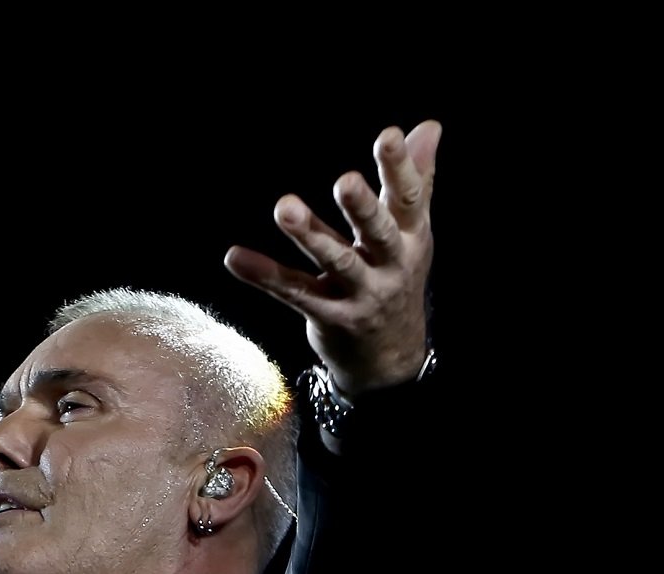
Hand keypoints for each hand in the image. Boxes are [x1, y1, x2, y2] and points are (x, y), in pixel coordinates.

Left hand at [223, 119, 439, 398]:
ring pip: (335, 262)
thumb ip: (416, 180)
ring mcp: (360, 294)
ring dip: (309, 234)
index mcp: (411, 237)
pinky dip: (264, 275)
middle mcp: (390, 265)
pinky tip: (235, 257)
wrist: (390, 357)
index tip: (389, 136)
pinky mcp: (329, 317)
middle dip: (363, 207)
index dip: (400, 168)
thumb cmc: (396, 277)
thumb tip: (428, 126)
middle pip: (377, 232)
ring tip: (284, 206)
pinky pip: (294, 293)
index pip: (408, 198)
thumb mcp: (412, 231)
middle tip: (346, 180)